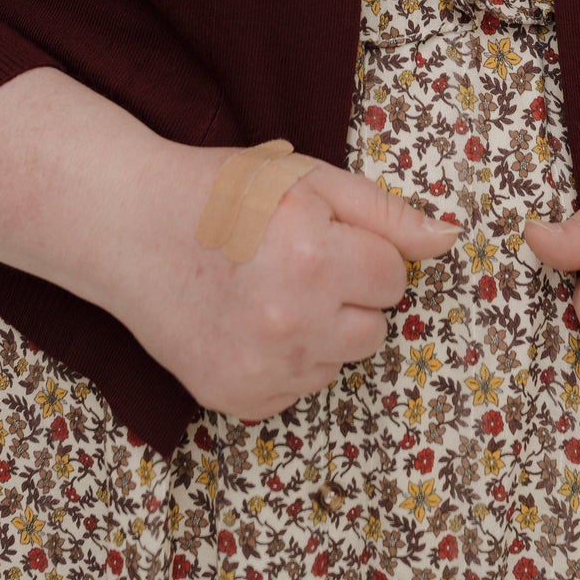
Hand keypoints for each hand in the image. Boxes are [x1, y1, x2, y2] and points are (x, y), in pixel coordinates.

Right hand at [109, 142, 460, 424]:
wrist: (130, 228)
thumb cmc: (223, 194)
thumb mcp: (307, 179)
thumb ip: (384, 213)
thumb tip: (449, 240)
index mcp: (314, 257)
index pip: (394, 278)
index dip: (364, 254)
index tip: (324, 238)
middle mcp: (292, 321)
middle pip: (373, 331)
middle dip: (348, 298)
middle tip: (295, 265)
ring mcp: (261, 368)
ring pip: (337, 364)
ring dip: (319, 334)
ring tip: (267, 292)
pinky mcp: (235, 400)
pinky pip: (296, 392)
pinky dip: (283, 364)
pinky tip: (245, 323)